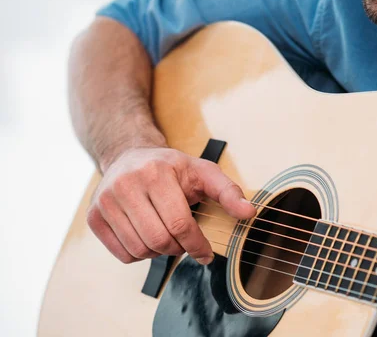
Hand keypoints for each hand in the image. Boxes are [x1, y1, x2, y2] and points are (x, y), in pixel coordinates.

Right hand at [86, 147, 255, 263]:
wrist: (129, 155)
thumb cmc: (170, 168)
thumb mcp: (203, 172)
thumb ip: (228, 192)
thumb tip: (249, 212)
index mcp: (156, 173)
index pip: (179, 224)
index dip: (197, 245)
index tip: (206, 254)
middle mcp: (126, 185)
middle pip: (159, 240)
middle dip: (179, 249)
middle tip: (187, 243)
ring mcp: (105, 201)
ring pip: (140, 250)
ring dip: (160, 253)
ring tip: (168, 237)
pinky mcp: (94, 216)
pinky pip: (123, 254)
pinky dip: (141, 254)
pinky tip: (149, 237)